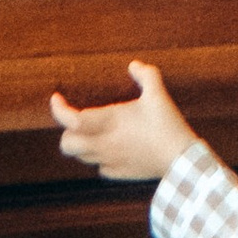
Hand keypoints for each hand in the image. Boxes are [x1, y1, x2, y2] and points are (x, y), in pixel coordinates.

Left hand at [50, 62, 198, 183]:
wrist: (180, 161)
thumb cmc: (167, 125)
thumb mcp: (159, 94)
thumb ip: (146, 75)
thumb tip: (134, 64)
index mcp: (109, 122)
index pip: (71, 120)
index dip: (59, 110)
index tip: (57, 99)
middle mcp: (104, 144)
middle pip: (67, 144)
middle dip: (68, 132)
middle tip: (79, 120)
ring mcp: (109, 161)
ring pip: (81, 157)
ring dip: (83, 144)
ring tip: (97, 132)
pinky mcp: (118, 173)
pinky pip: (100, 167)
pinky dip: (101, 158)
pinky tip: (115, 149)